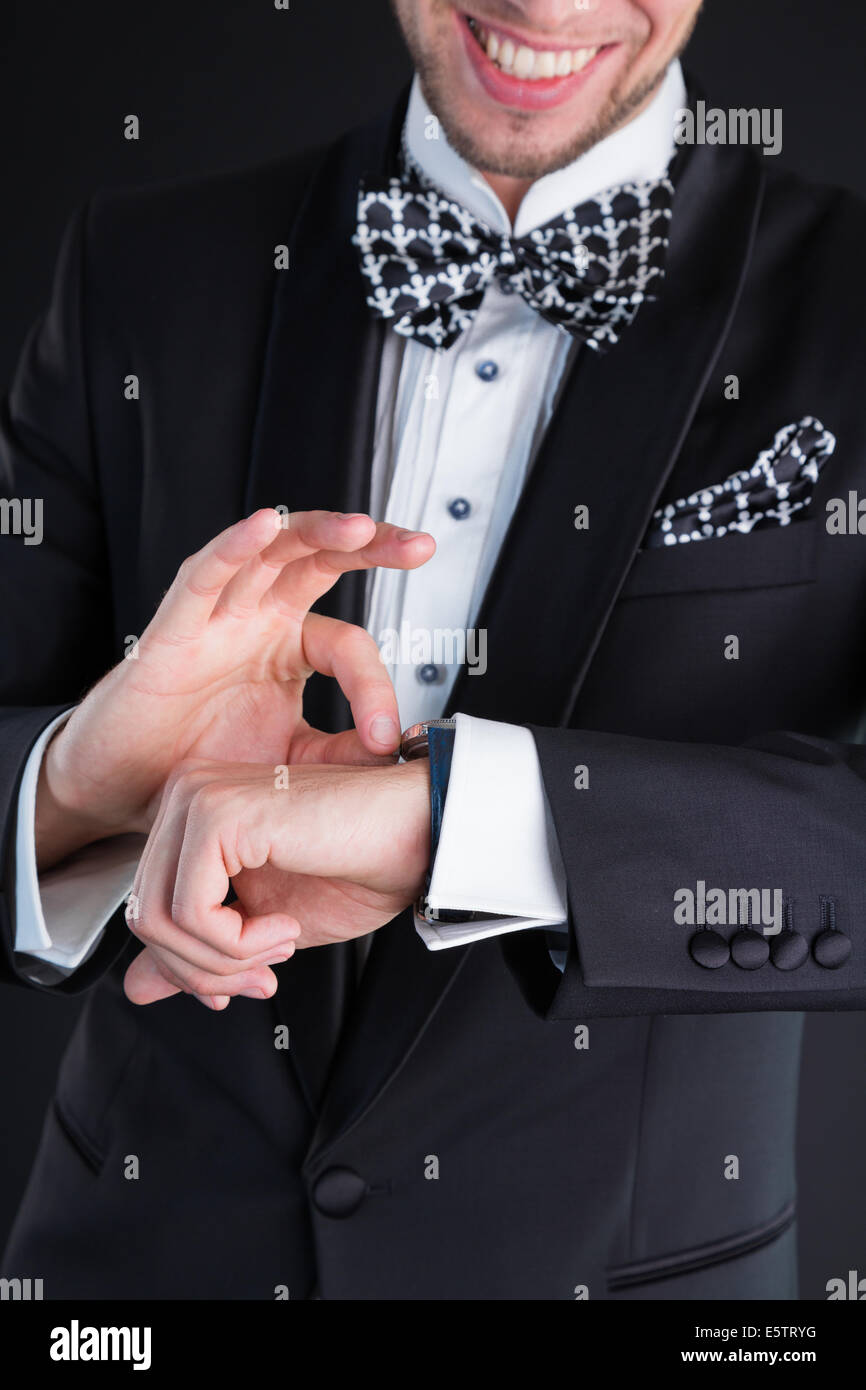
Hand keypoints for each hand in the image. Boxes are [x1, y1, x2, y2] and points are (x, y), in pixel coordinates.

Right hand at [36, 509, 433, 867]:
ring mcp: (217, 616)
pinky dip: (234, 546)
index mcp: (288, 645)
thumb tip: (400, 751)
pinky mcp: (172, 628)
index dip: (375, 687)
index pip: (348, 642)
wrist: (129, 790)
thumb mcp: (290, 762)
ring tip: (361, 528)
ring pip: (271, 552)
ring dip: (316, 533)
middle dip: (372, 546)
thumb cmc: (201, 765)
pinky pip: (204, 575)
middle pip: (320, 561)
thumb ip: (342, 751)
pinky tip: (264, 525)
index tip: (386, 738)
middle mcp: (257, 618)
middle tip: (420, 546)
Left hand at [123, 758, 430, 1006]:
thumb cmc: (359, 866)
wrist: (419, 834)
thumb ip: (201, 951)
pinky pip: (191, 911)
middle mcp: (185, 795)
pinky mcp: (216, 814)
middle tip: (266, 975)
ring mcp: (197, 798)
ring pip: (159, 919)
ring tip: (281, 944)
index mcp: (192, 815)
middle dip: (206, 970)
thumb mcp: (264, 927)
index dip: (191, 965)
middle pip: (145, 917)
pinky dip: (239, 942)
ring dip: (225, 959)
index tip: (248, 978)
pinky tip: (285, 926)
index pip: (148, 908)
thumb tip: (136, 988)